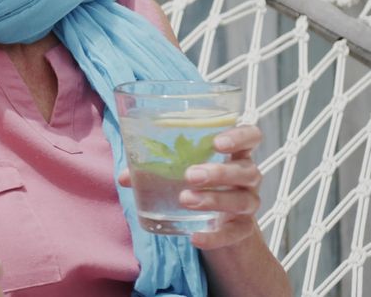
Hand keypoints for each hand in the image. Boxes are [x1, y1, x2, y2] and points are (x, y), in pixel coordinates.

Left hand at [118, 124, 263, 249]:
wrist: (219, 227)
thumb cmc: (197, 187)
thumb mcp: (178, 175)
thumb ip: (153, 171)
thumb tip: (123, 177)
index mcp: (233, 154)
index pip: (251, 136)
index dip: (239, 136)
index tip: (217, 142)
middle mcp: (246, 177)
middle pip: (247, 170)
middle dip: (219, 172)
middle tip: (190, 175)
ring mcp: (248, 203)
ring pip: (243, 200)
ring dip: (214, 199)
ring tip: (185, 200)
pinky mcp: (243, 230)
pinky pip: (235, 233)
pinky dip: (216, 236)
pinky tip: (196, 238)